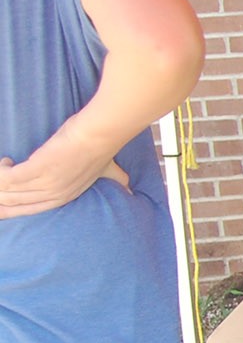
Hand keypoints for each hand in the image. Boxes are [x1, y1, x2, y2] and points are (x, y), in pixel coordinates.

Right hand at [0, 133, 130, 219]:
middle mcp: (56, 194)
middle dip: (0, 200)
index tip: (0, 208)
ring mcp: (47, 183)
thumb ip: (115, 180)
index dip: (13, 209)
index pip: (33, 209)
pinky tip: (3, 162)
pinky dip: (0, 173)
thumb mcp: (109, 171)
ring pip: (10, 192)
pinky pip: (7, 178)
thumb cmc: (102, 147)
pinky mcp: (38, 169)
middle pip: (16, 204)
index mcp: (67, 196)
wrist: (101, 134)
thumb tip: (130, 190)